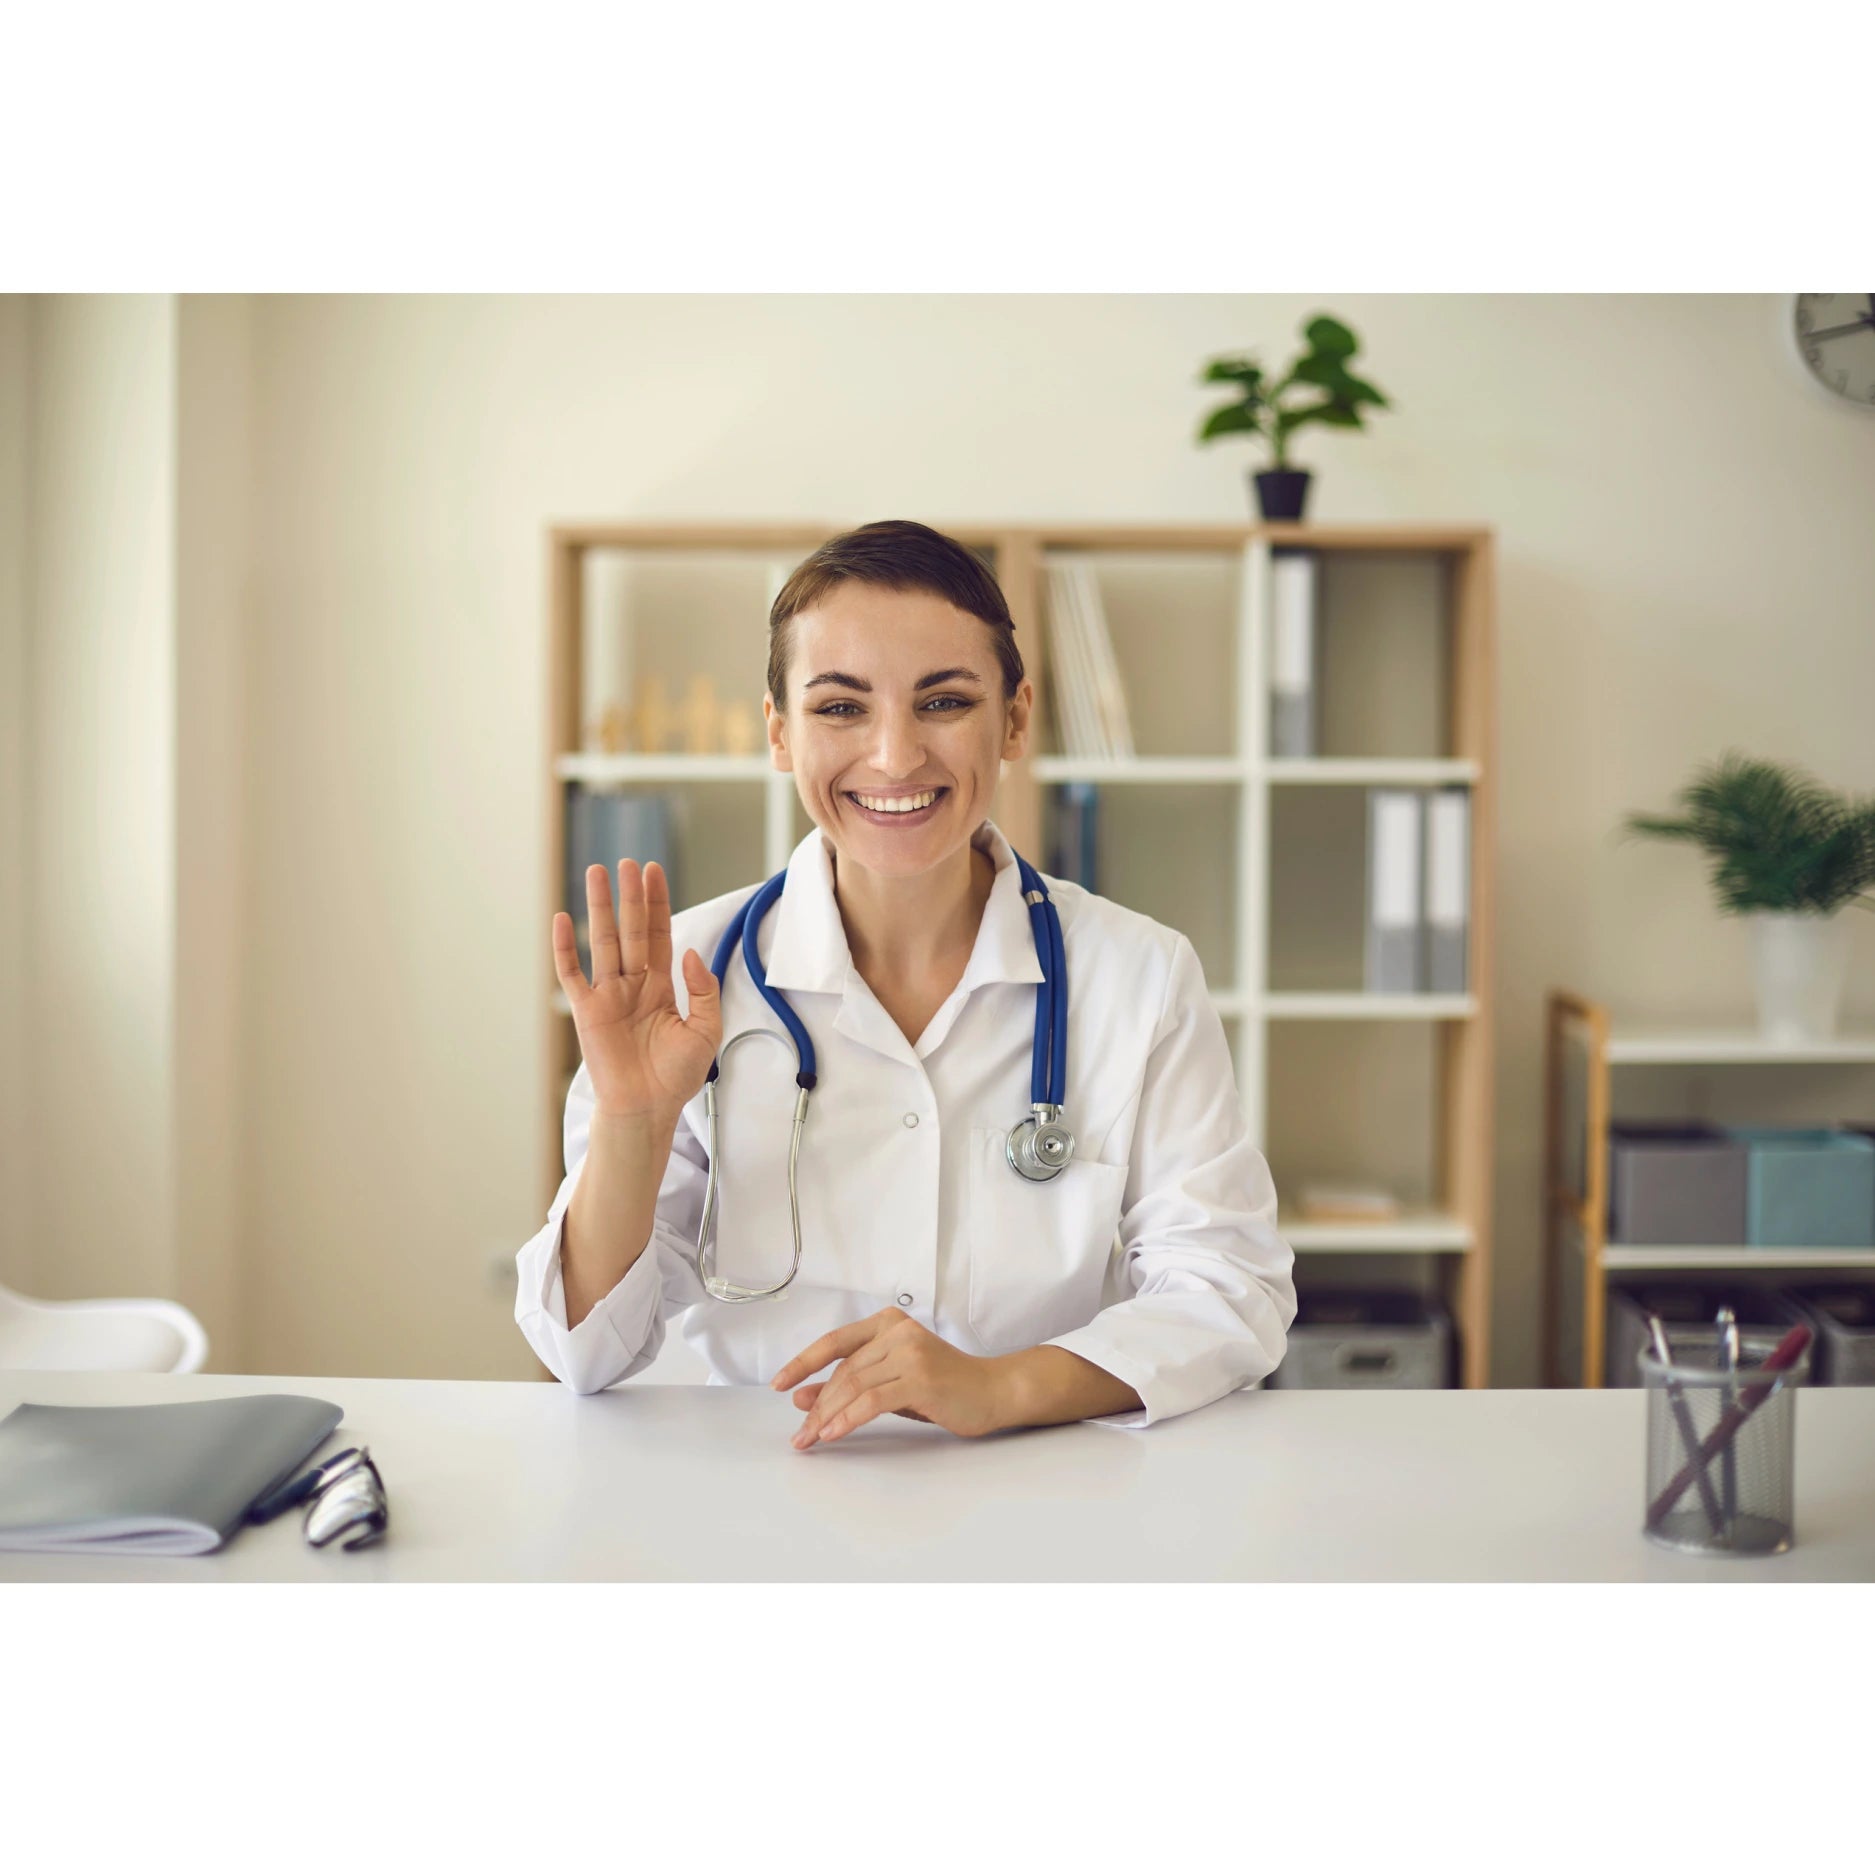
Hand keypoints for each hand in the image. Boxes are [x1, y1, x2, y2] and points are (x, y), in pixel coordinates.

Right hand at [552, 859, 722, 1119]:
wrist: (647, 1109)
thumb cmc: (676, 1076)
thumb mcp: (706, 1031)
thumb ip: (705, 990)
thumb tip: (692, 952)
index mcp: (662, 987)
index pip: (659, 935)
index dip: (657, 903)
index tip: (654, 871)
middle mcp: (633, 985)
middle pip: (631, 930)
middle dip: (631, 896)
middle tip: (629, 862)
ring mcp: (608, 995)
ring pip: (603, 942)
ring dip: (601, 907)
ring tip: (599, 872)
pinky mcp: (587, 1011)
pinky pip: (572, 974)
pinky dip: (565, 948)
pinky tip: (562, 919)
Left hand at [771, 1307, 1014, 1446]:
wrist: (994, 1391)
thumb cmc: (945, 1387)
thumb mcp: (891, 1382)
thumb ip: (851, 1386)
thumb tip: (803, 1397)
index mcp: (889, 1323)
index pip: (835, 1342)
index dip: (802, 1362)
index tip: (778, 1383)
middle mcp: (898, 1331)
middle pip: (843, 1371)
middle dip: (816, 1405)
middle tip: (800, 1434)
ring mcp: (910, 1352)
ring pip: (853, 1385)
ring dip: (827, 1415)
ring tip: (811, 1438)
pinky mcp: (921, 1378)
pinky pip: (872, 1400)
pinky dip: (848, 1418)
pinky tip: (834, 1433)